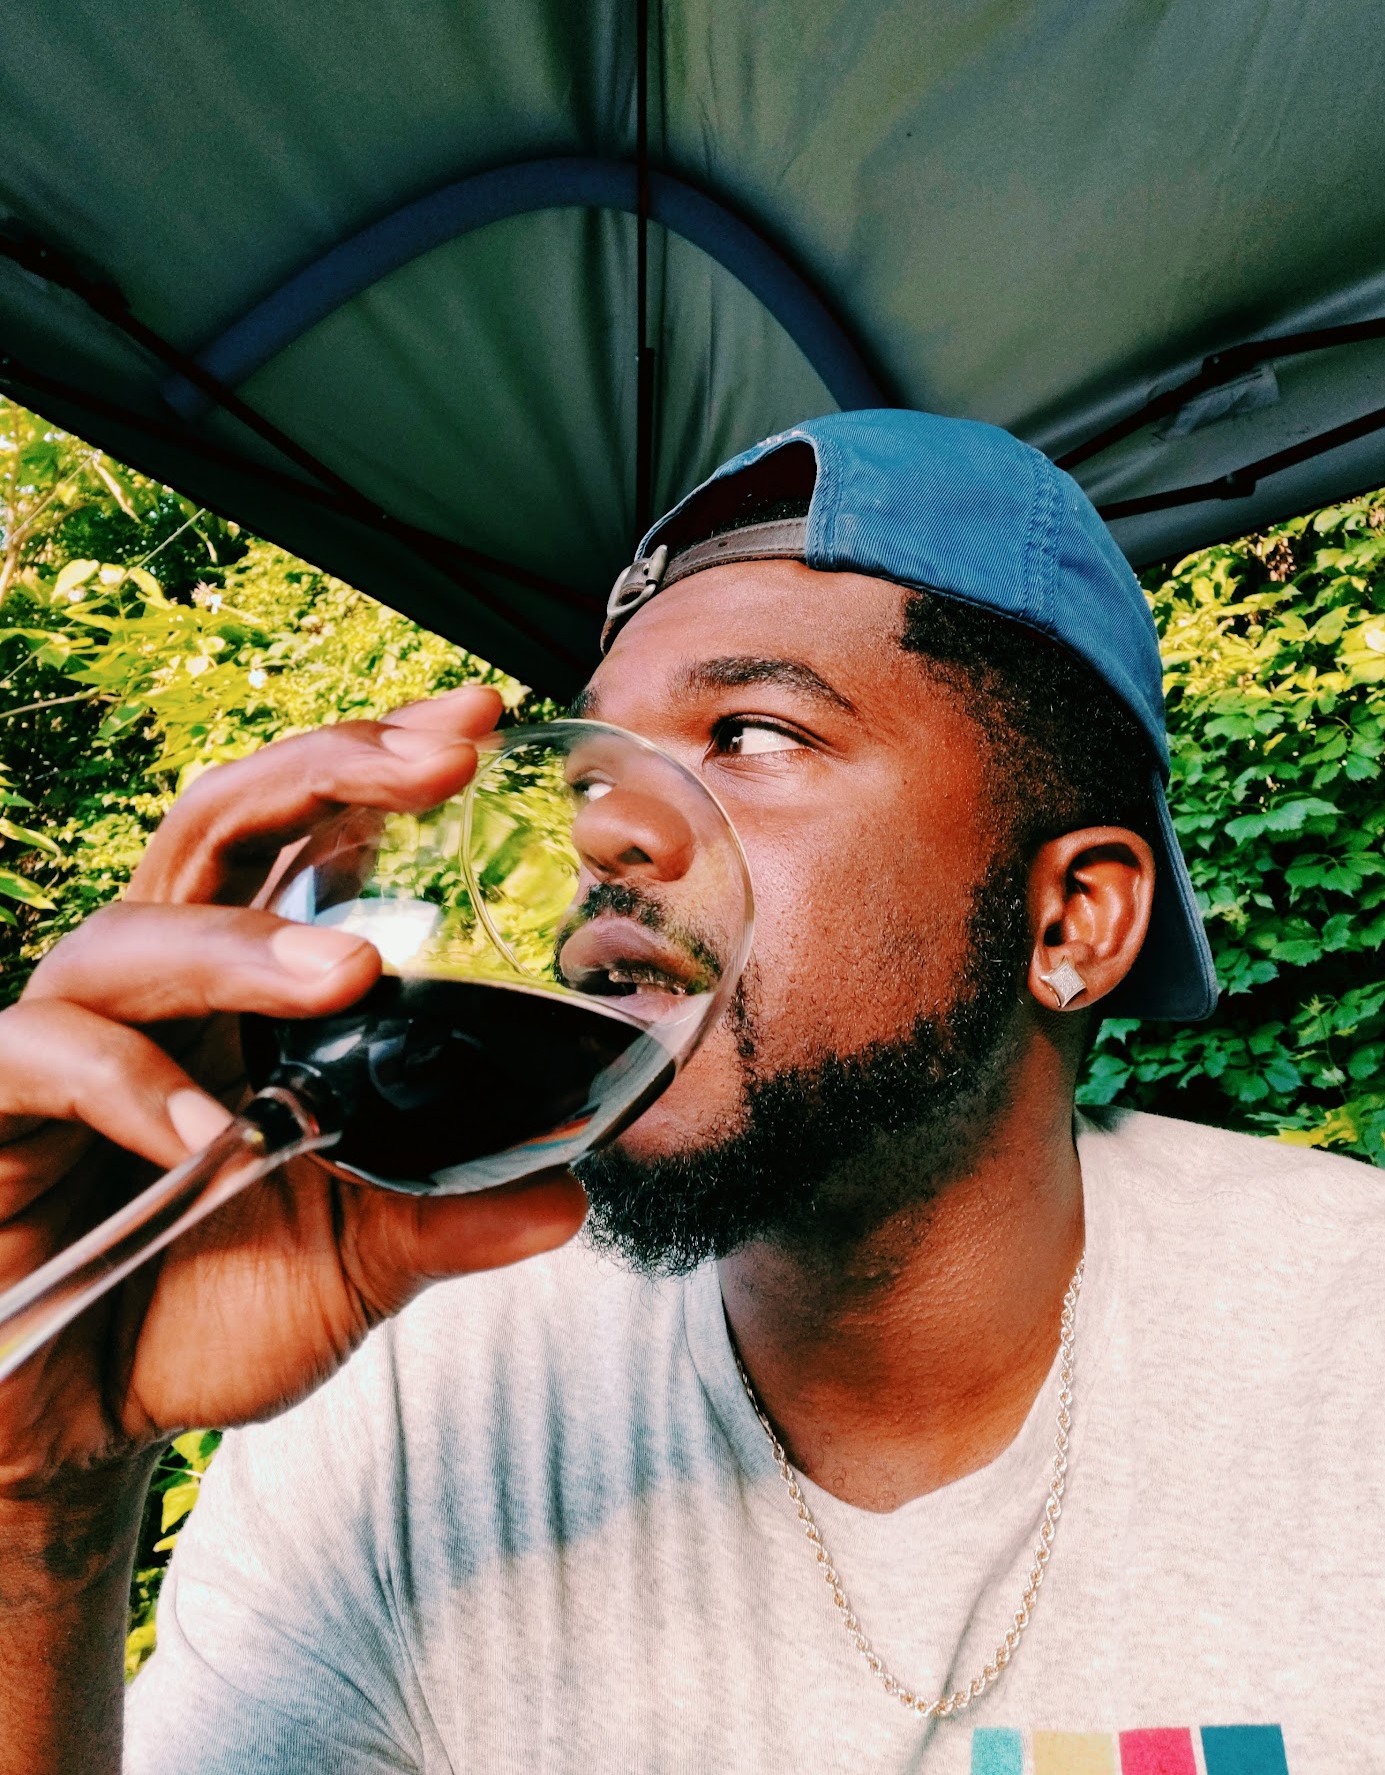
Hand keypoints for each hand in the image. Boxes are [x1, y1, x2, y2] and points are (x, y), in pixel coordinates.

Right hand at [0, 686, 587, 1508]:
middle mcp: (155, 991)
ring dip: (243, 945)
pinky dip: (126, 1086)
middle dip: (326, 771)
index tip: (477, 719)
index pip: (299, 837)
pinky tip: (202, 1137)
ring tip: (354, 974)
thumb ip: (445, 1219)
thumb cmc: (196, 1313)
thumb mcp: (352, 1266)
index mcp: (240, 993)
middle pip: (216, 823)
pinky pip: (41, 1058)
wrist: (70, 1424)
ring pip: (129, 935)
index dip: (373, 761)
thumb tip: (572, 1198)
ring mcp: (66, 1043)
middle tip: (443, 762)